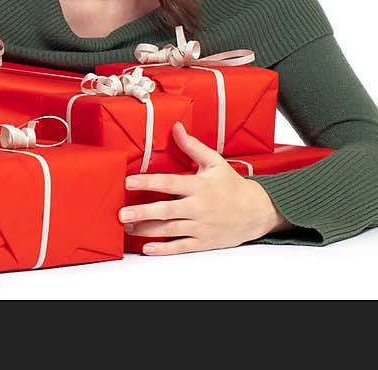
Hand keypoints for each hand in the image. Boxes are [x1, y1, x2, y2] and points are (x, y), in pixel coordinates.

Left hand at [119, 122, 289, 254]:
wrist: (256, 212)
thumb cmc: (232, 185)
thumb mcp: (214, 162)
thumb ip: (192, 146)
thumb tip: (176, 127)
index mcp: (199, 186)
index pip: (169, 183)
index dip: (147, 182)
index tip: (128, 182)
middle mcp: (198, 207)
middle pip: (166, 210)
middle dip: (142, 212)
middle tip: (121, 214)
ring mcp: (200, 226)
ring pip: (169, 230)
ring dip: (146, 230)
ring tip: (127, 228)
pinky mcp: (203, 242)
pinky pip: (180, 247)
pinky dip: (164, 249)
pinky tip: (147, 248)